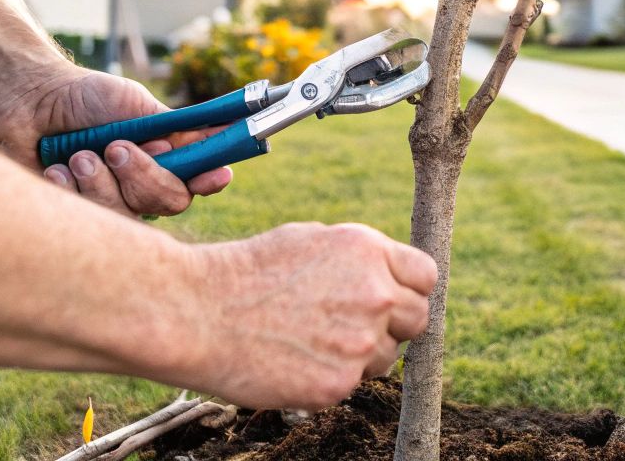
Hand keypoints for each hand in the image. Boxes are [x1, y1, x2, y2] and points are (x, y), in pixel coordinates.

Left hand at [0, 66, 232, 216]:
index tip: (212, 177)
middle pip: (169, 202)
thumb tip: (224, 132)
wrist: (28, 102)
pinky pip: (86, 221)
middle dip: (144, 175)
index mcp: (164, 158)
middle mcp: (141, 187)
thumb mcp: (138, 106)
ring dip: (101, 182)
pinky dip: (71, 190)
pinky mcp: (75, 218)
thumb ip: (177, 127)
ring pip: (127, 216)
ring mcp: (109, 204)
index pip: (198, 180)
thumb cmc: (84, 99)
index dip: (209, 181)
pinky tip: (56, 171)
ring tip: (77, 156)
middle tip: (115, 148)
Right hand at [163, 223, 437, 409]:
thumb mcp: (312, 240)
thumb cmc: (248, 272)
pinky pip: (353, 384)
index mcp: (369, 251)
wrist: (199, 312)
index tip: (393, 298)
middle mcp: (375, 295)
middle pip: (418, 319)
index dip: (409, 289)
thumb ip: (360, 260)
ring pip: (386, 357)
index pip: (425, 276)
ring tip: (311, 341)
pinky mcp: (339, 384)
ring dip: (361, 355)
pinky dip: (331, 378)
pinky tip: (296, 361)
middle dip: (394, 325)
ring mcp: (360, 342)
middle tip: (354, 327)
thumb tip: (390, 275)